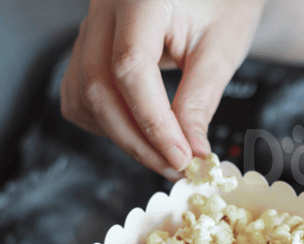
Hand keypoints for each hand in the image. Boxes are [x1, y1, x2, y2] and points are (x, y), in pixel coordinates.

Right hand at [61, 0, 266, 179]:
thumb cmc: (223, 4)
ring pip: (84, 94)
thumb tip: (190, 153)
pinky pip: (80, 92)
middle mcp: (103, 8)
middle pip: (99, 87)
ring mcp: (90, 26)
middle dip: (137, 139)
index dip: (153, 122)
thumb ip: (200, 101)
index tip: (181, 158)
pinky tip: (140, 129)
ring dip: (120, 135)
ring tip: (163, 153)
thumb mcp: (222, 48)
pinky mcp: (89, 44)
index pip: (130, 68)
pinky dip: (106, 121)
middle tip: (176, 168)